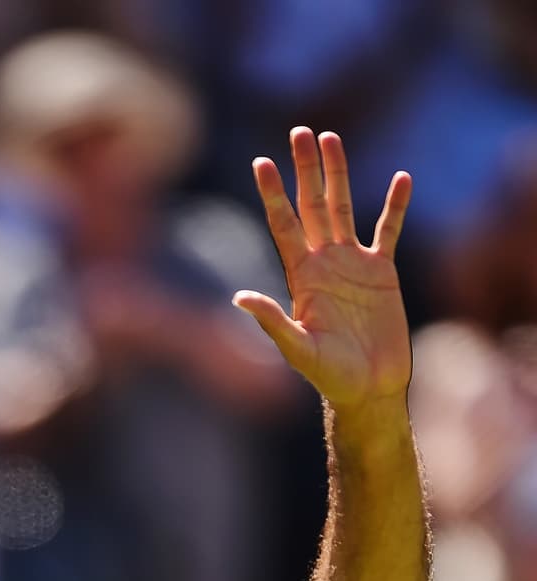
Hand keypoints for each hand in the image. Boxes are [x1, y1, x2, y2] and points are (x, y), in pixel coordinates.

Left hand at [234, 127, 411, 412]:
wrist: (368, 389)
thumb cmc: (331, 376)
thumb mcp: (298, 348)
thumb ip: (271, 321)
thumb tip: (239, 297)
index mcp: (301, 277)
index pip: (283, 225)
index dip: (273, 194)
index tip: (262, 163)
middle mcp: (324, 263)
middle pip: (311, 205)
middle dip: (305, 169)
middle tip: (298, 131)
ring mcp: (353, 265)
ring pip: (343, 207)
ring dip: (337, 174)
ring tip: (331, 138)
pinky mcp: (383, 272)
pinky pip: (389, 231)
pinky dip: (395, 206)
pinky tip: (402, 178)